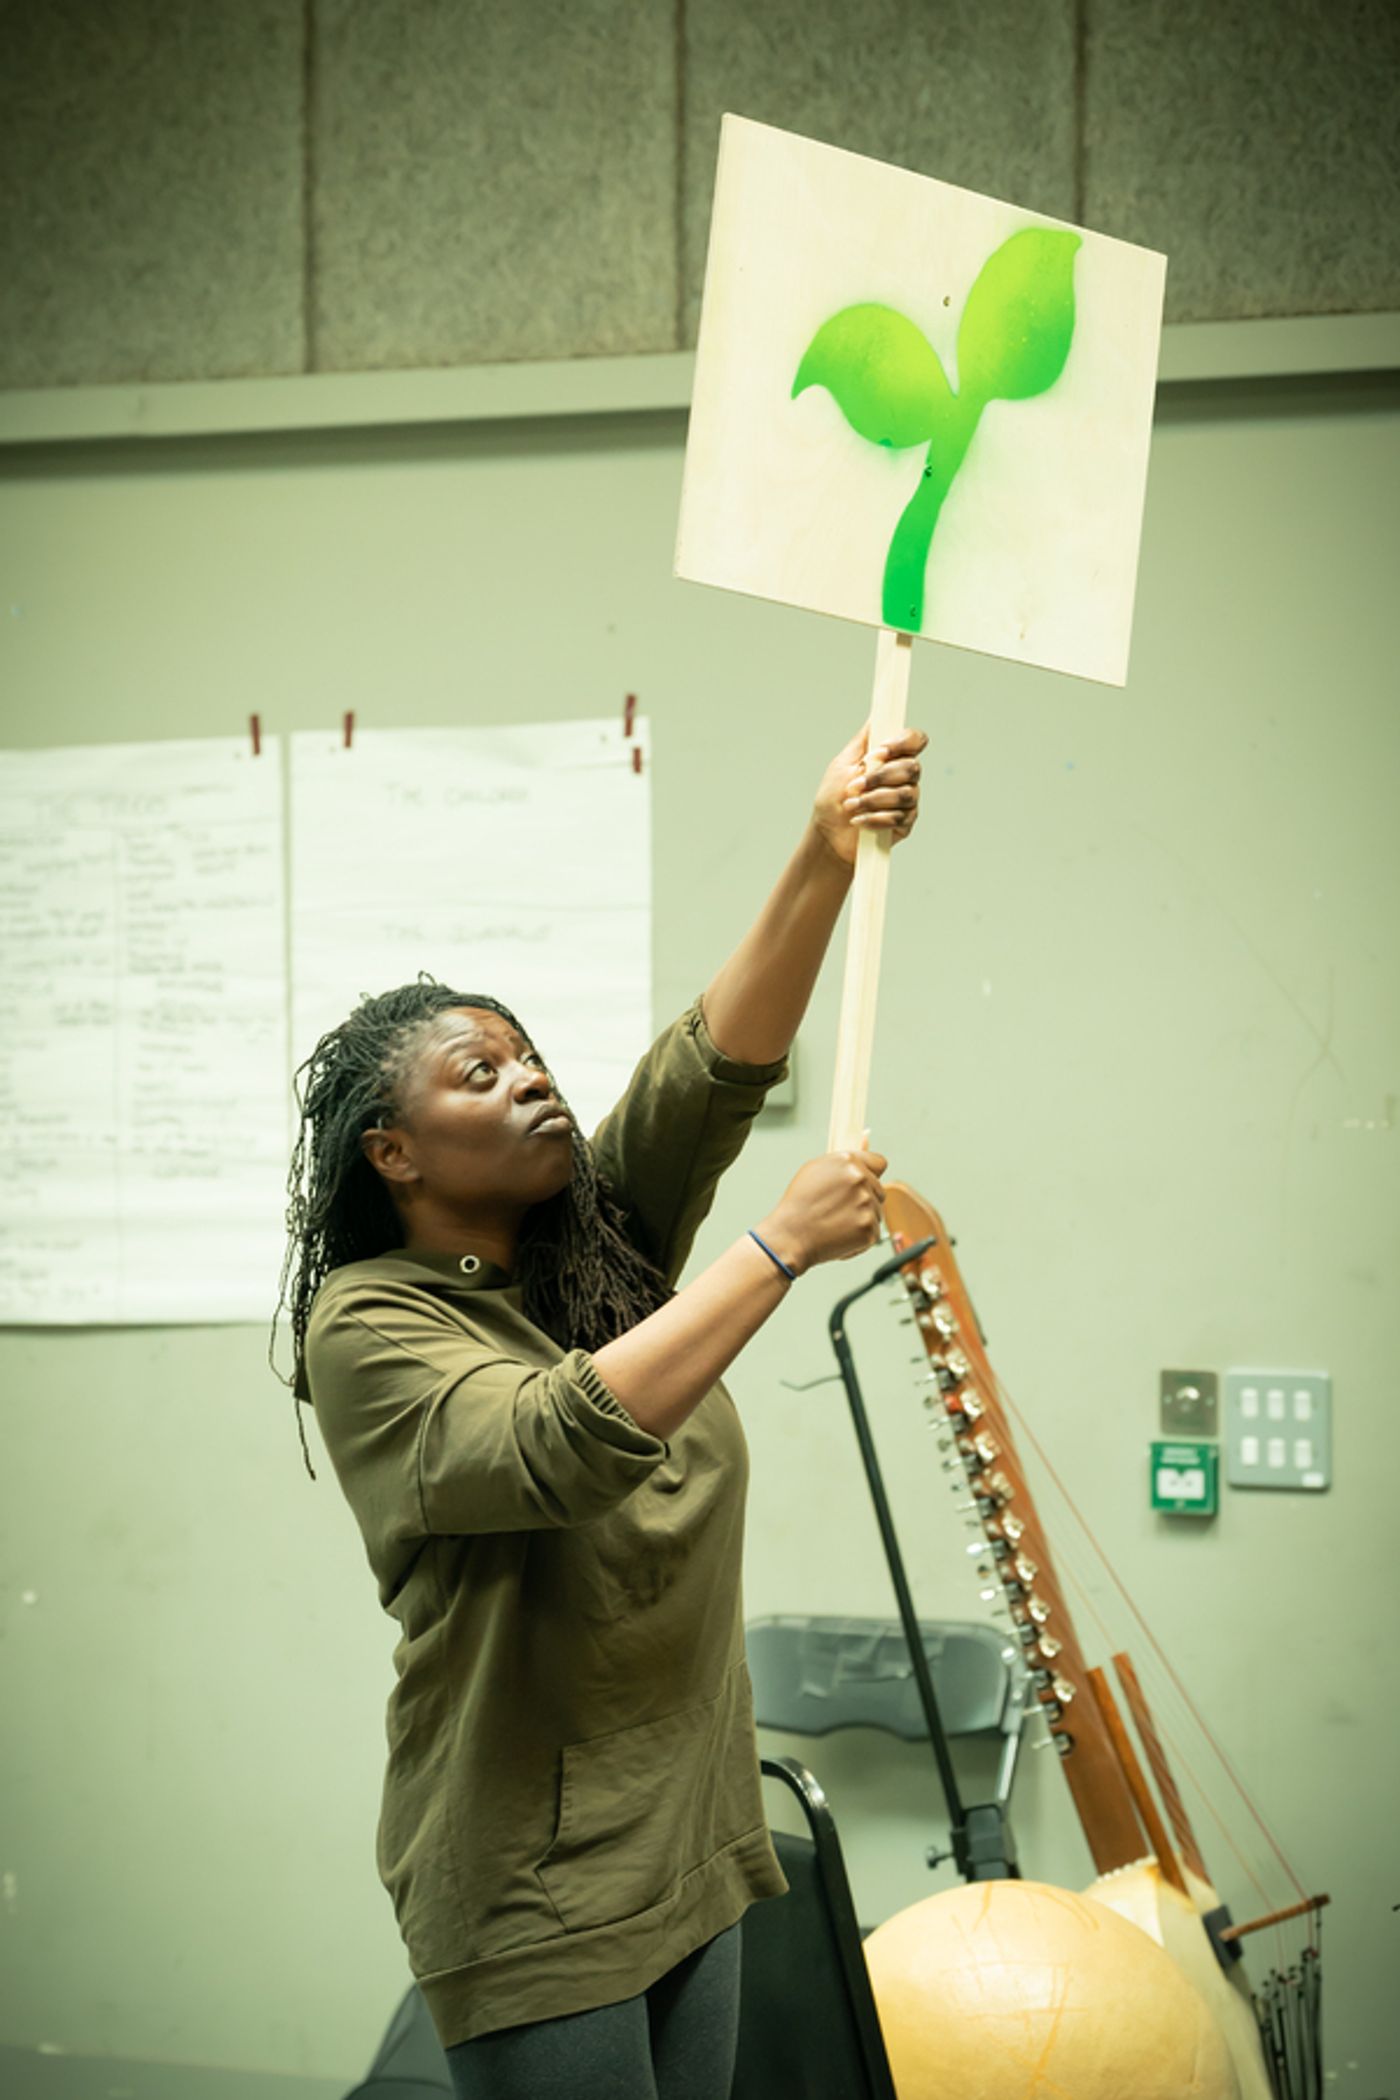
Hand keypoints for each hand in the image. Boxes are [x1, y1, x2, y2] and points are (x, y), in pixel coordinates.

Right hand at [758, 1147, 888, 1272]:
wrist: (790, 1235)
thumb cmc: (800, 1202)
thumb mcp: (815, 1169)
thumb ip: (844, 1159)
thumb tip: (867, 1137)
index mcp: (848, 1161)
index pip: (880, 1163)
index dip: (872, 1174)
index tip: (864, 1184)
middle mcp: (860, 1179)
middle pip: (879, 1190)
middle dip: (865, 1199)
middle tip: (839, 1209)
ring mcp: (866, 1204)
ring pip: (877, 1212)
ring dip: (862, 1218)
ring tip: (836, 1223)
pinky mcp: (868, 1228)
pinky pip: (873, 1232)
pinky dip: (860, 1237)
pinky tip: (839, 1235)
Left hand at [811, 723, 927, 869]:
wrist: (828, 833)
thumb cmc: (833, 798)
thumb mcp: (842, 763)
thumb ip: (863, 741)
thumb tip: (877, 715)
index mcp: (891, 757)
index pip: (915, 740)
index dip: (903, 743)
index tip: (879, 752)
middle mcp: (904, 777)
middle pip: (911, 768)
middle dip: (880, 777)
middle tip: (854, 786)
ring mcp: (907, 800)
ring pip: (905, 794)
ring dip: (874, 800)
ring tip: (851, 806)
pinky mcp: (905, 823)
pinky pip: (899, 817)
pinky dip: (875, 818)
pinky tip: (859, 821)